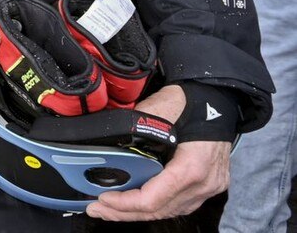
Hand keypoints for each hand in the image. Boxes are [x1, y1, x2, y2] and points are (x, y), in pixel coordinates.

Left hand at [85, 85, 231, 221]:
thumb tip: (105, 142)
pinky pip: (178, 204)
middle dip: (124, 213)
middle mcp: (203, 184)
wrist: (216, 99)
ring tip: (111, 209)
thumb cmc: (189, 102)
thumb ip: (133, 129)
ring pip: (169, 211)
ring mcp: (208, 187)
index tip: (102, 199)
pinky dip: (156, 206)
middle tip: (97, 210)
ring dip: (138, 212)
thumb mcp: (155, 111)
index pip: (152, 199)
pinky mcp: (208, 186)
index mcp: (191, 168)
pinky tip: (137, 203)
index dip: (124, 204)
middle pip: (159, 211)